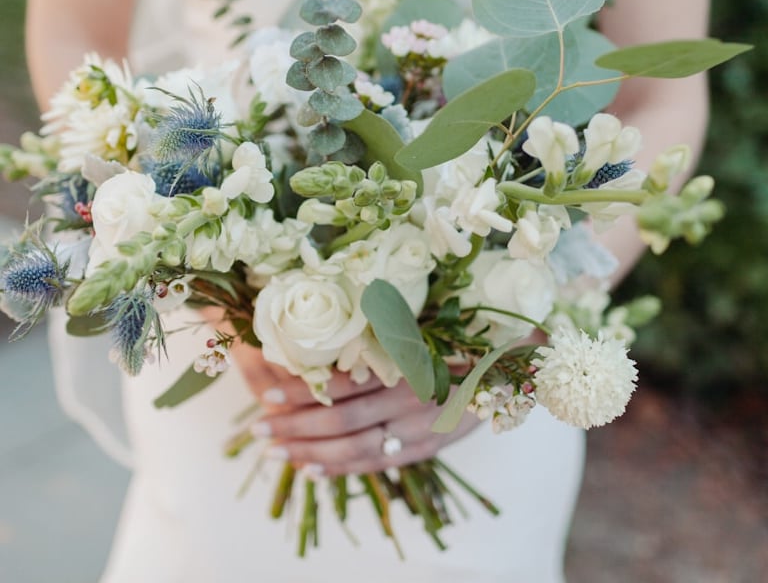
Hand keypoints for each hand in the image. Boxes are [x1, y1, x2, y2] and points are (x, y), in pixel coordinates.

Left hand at [232, 343, 479, 476]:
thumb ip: (381, 335)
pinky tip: (313, 470)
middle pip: (342, 420)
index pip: (343, 384)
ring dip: (312, 452)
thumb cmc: (459, 335)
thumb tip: (328, 339)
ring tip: (276, 453)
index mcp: (404, 363)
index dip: (303, 391)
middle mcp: (410, 397)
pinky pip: (380, 463)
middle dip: (296, 427)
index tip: (267, 393)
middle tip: (258, 431)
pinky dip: (344, 470)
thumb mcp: (422, 325)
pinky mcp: (428, 447)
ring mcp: (420, 427)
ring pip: (357, 448)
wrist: (511, 362)